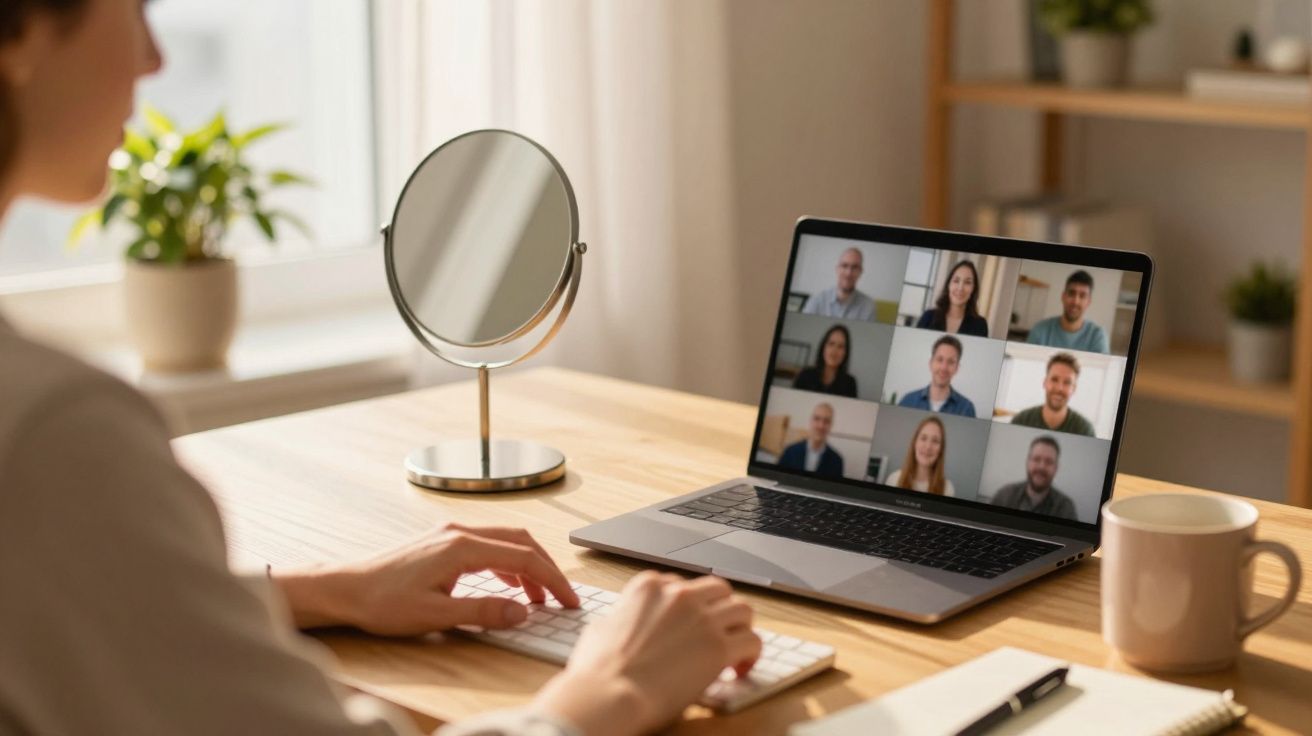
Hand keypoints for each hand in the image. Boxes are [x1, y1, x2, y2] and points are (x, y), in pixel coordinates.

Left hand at [274, 523, 579, 634]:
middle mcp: (459, 532)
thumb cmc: (381, 601)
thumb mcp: (436, 615)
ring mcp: (450, 533)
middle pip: (521, 541)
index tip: (567, 600)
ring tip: (538, 597)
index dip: (552, 580)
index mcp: (462, 547)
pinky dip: (507, 562)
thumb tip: (521, 612)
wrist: (345, 589)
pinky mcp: (442, 542)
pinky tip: (507, 583)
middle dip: (546, 568)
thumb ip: (483, 611)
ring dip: (527, 565)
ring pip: (505, 540)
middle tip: (562, 596)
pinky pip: (488, 544)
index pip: (524, 557)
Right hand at [532, 572, 760, 735]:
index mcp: (649, 586)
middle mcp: (679, 595)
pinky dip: (750, 654)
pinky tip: (738, 668)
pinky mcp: (718, 647)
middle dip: (720, 609)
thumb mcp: (602, 627)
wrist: (609, 693)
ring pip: (742, 609)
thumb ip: (622, 617)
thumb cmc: (598, 668)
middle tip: (719, 631)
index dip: (688, 607)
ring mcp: (702, 619)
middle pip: (717, 589)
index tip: (688, 624)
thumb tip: (623, 622)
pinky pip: (752, 640)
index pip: (681, 585)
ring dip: (740, 627)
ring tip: (735, 647)